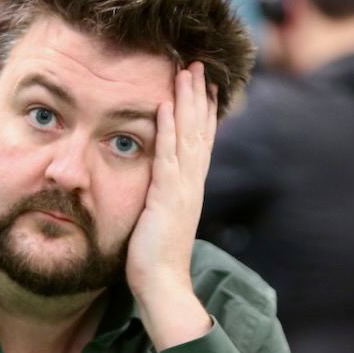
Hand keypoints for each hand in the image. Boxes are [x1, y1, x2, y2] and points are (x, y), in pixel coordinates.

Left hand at [125, 61, 218, 349]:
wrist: (162, 287)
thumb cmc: (153, 262)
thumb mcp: (156, 222)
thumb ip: (156, 202)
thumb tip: (150, 193)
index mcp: (187, 190)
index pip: (198, 143)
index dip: (201, 114)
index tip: (203, 87)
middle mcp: (191, 184)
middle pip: (199, 131)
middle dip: (198, 97)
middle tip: (199, 65)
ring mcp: (183, 189)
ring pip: (189, 135)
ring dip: (188, 101)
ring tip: (188, 70)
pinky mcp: (168, 197)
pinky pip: (170, 154)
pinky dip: (170, 128)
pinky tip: (166, 104)